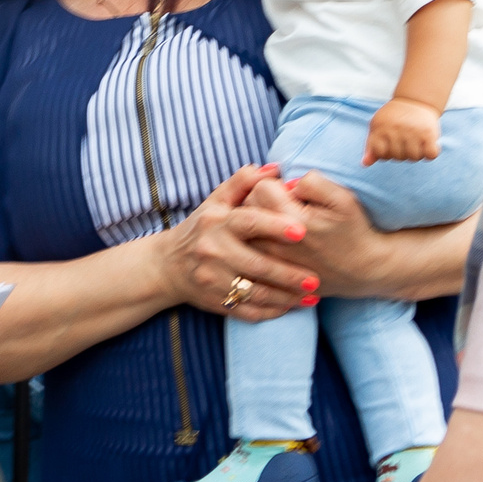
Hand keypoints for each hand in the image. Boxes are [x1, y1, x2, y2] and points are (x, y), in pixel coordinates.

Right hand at [159, 162, 322, 322]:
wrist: (167, 266)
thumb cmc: (200, 228)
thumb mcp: (215, 202)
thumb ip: (243, 183)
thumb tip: (273, 169)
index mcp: (216, 222)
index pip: (249, 222)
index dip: (275, 226)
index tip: (302, 231)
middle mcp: (213, 251)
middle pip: (256, 264)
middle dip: (288, 274)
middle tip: (315, 279)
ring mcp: (213, 279)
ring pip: (255, 293)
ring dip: (286, 297)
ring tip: (312, 297)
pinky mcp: (215, 301)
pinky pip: (248, 311)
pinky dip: (272, 312)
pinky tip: (292, 307)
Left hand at [365, 98, 441, 164]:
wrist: (415, 100)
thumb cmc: (393, 118)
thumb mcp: (377, 128)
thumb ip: (371, 146)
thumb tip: (365, 164)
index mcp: (381, 127)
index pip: (381, 153)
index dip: (385, 153)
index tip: (389, 145)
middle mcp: (396, 128)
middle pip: (398, 157)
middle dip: (401, 153)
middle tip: (404, 141)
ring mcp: (412, 131)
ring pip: (414, 157)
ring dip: (416, 154)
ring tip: (415, 143)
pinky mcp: (429, 133)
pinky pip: (431, 154)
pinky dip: (430, 153)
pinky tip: (427, 145)